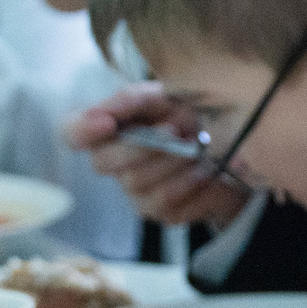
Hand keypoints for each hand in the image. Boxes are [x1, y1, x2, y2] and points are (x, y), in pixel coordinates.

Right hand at [66, 86, 248, 227]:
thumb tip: (107, 112)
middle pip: (102, 162)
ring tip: (197, 146)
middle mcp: (113, 161)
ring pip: (136, 182)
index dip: (81, 130)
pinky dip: (188, 180)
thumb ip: (133, 99)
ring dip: (172, 161)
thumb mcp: (166, 95)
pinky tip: (202, 169)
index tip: (106, 123)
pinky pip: (164, 200)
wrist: (235, 150)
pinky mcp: (158, 211)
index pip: (71, 132)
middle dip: (140, 145)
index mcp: (109, 127)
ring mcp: (133, 191)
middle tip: (175, 129)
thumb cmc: (193, 117)